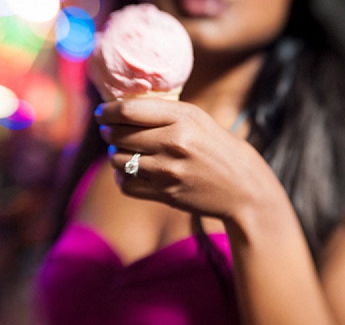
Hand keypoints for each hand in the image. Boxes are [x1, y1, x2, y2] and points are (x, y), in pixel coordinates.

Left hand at [96, 98, 276, 221]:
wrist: (243, 188)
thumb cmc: (218, 148)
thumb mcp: (198, 120)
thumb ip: (164, 113)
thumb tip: (121, 109)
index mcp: (183, 118)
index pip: (129, 111)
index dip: (107, 111)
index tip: (101, 113)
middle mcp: (174, 143)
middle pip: (119, 135)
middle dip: (107, 132)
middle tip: (108, 132)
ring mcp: (168, 171)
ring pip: (119, 161)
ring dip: (115, 156)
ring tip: (122, 152)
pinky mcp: (165, 194)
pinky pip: (126, 185)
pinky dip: (122, 178)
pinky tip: (130, 172)